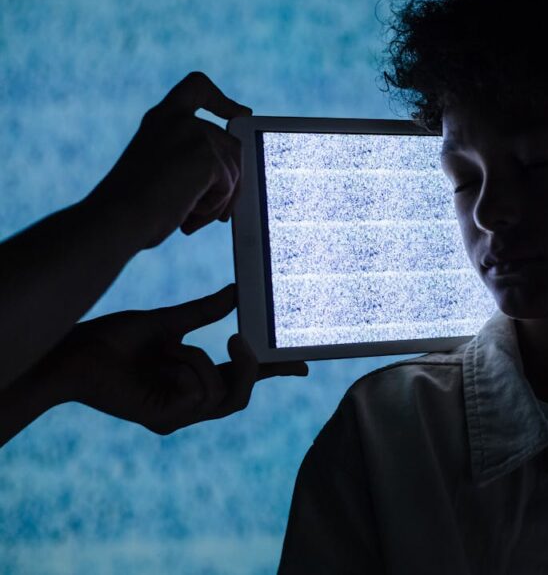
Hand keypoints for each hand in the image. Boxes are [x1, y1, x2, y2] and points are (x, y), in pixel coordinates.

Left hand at [38, 285, 306, 434]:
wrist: (76, 353)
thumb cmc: (113, 339)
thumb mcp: (169, 321)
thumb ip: (204, 312)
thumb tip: (238, 292)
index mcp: (193, 377)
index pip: (241, 376)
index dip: (273, 371)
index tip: (304, 365)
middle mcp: (189, 400)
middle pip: (242, 394)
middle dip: (252, 368)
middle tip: (238, 339)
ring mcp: (178, 414)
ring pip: (224, 393)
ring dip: (201, 364)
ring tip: (168, 353)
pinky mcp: (167, 420)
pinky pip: (202, 394)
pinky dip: (187, 371)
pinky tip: (160, 366)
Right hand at [88, 71, 249, 249]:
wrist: (116, 219)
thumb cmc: (131, 206)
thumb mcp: (159, 169)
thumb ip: (188, 158)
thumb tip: (230, 173)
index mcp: (161, 119)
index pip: (197, 88)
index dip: (222, 100)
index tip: (241, 113)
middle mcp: (179, 121)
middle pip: (231, 144)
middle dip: (229, 181)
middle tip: (215, 212)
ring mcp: (195, 136)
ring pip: (233, 170)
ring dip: (218, 200)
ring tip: (190, 217)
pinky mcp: (207, 157)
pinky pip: (228, 186)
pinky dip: (213, 208)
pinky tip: (188, 217)